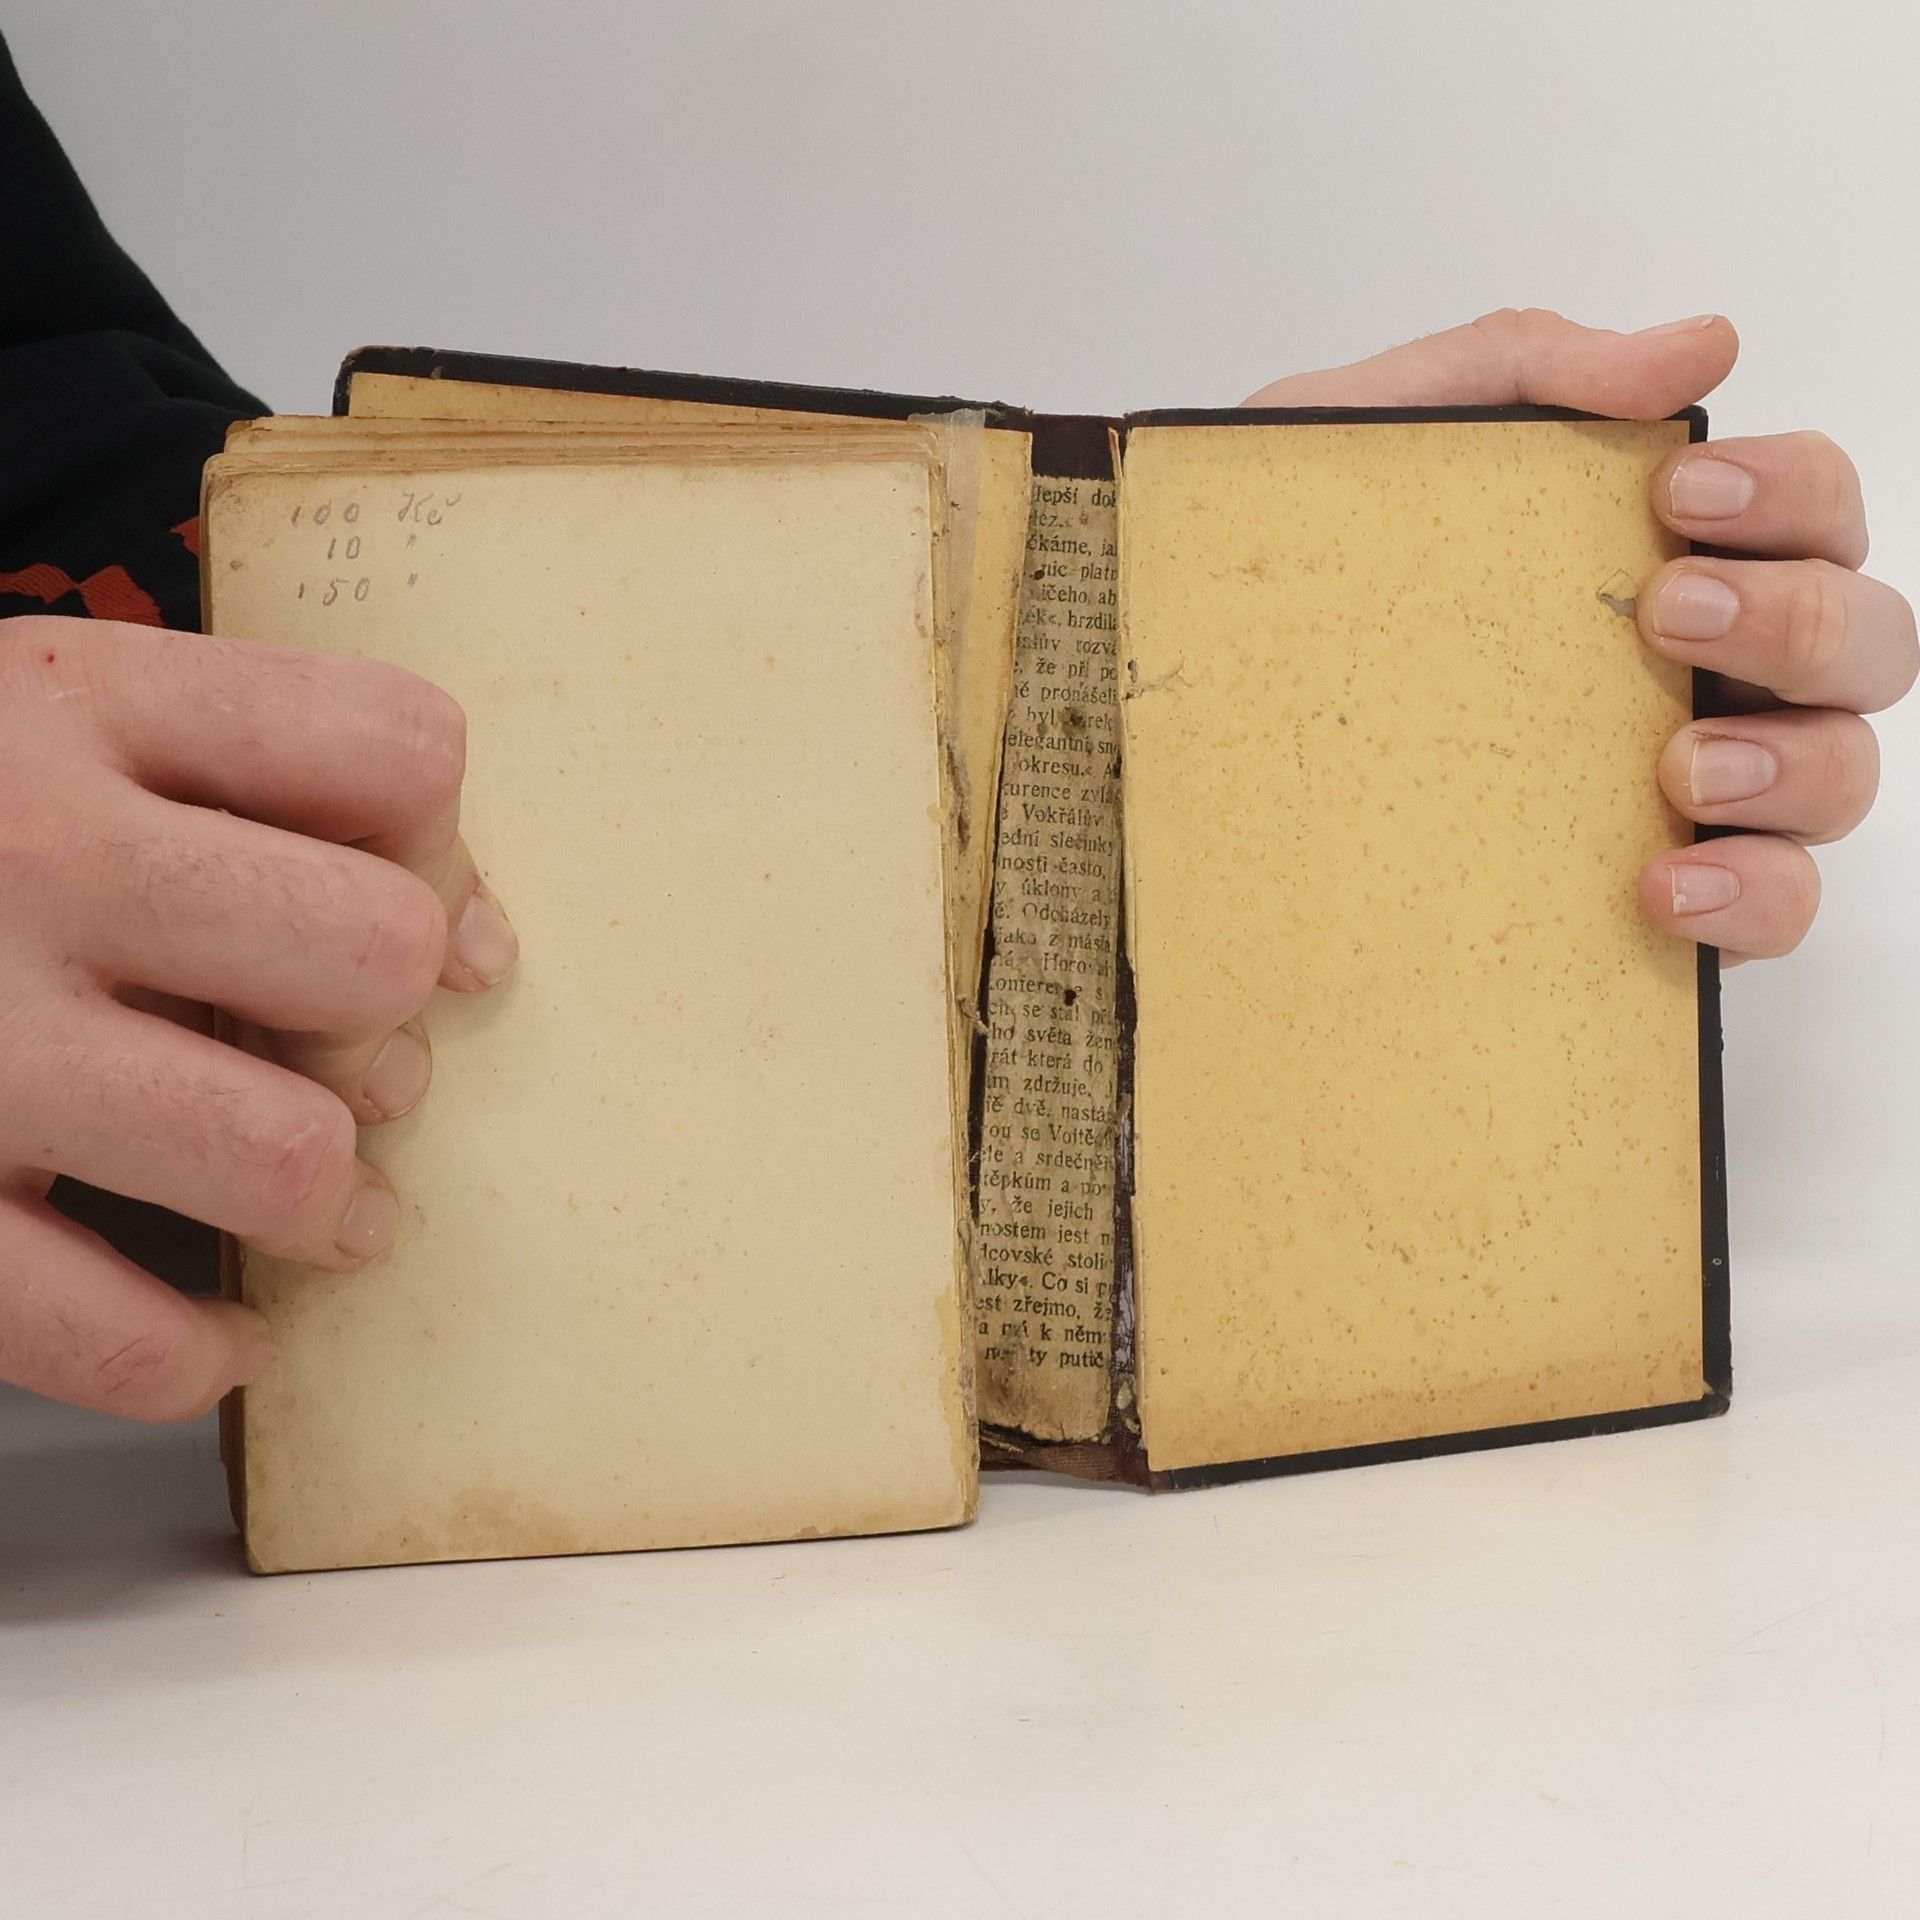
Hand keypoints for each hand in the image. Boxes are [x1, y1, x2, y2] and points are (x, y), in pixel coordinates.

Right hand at [0, 616, 515, 1419]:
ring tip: (320, 1204)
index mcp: (75, 703)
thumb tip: (471, 949)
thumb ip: (248, 784)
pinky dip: (197, 1355)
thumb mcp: (44, 720)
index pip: (396, 750)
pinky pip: (117, 1332)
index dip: (440, 848)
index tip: (415, 911)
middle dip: (391, 1024)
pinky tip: (215, 1330)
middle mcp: (24, 858)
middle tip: (355, 1064)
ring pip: (282, 1154)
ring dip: (331, 1201)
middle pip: (370, 949)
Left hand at [1246, 309, 1916, 961]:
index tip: (1679, 492)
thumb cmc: (1284, 578)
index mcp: (1662, 557)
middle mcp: (1700, 673)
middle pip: (1862, 638)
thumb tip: (1700, 344)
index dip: (1792, 489)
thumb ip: (1522, 369)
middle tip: (1666, 612)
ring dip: (1791, 762)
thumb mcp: (1362, 438)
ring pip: (1843, 774)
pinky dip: (1751, 892)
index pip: (1810, 505)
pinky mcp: (1654, 901)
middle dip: (1798, 616)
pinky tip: (1660, 884)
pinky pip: (1772, 907)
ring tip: (1676, 769)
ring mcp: (1688, 793)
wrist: (1164, 726)